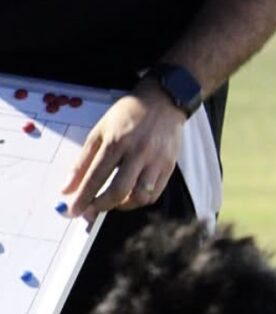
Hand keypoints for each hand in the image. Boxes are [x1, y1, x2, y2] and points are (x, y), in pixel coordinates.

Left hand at [63, 79, 186, 220]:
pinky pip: (155, 193)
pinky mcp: (169, 166)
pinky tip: (130, 196)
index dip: (84, 196)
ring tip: (112, 202)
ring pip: (140, 196)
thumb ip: (83, 160)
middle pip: (119, 190)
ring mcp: (156, 160)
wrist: (162, 102)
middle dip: (102, 205)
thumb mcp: (100, 131)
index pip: (97, 176)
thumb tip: (68, 187)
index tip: (74, 210)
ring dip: (123, 205)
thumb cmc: (128, 115)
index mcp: (117, 141)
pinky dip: (140, 200)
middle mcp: (138, 152)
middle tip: (91, 211)